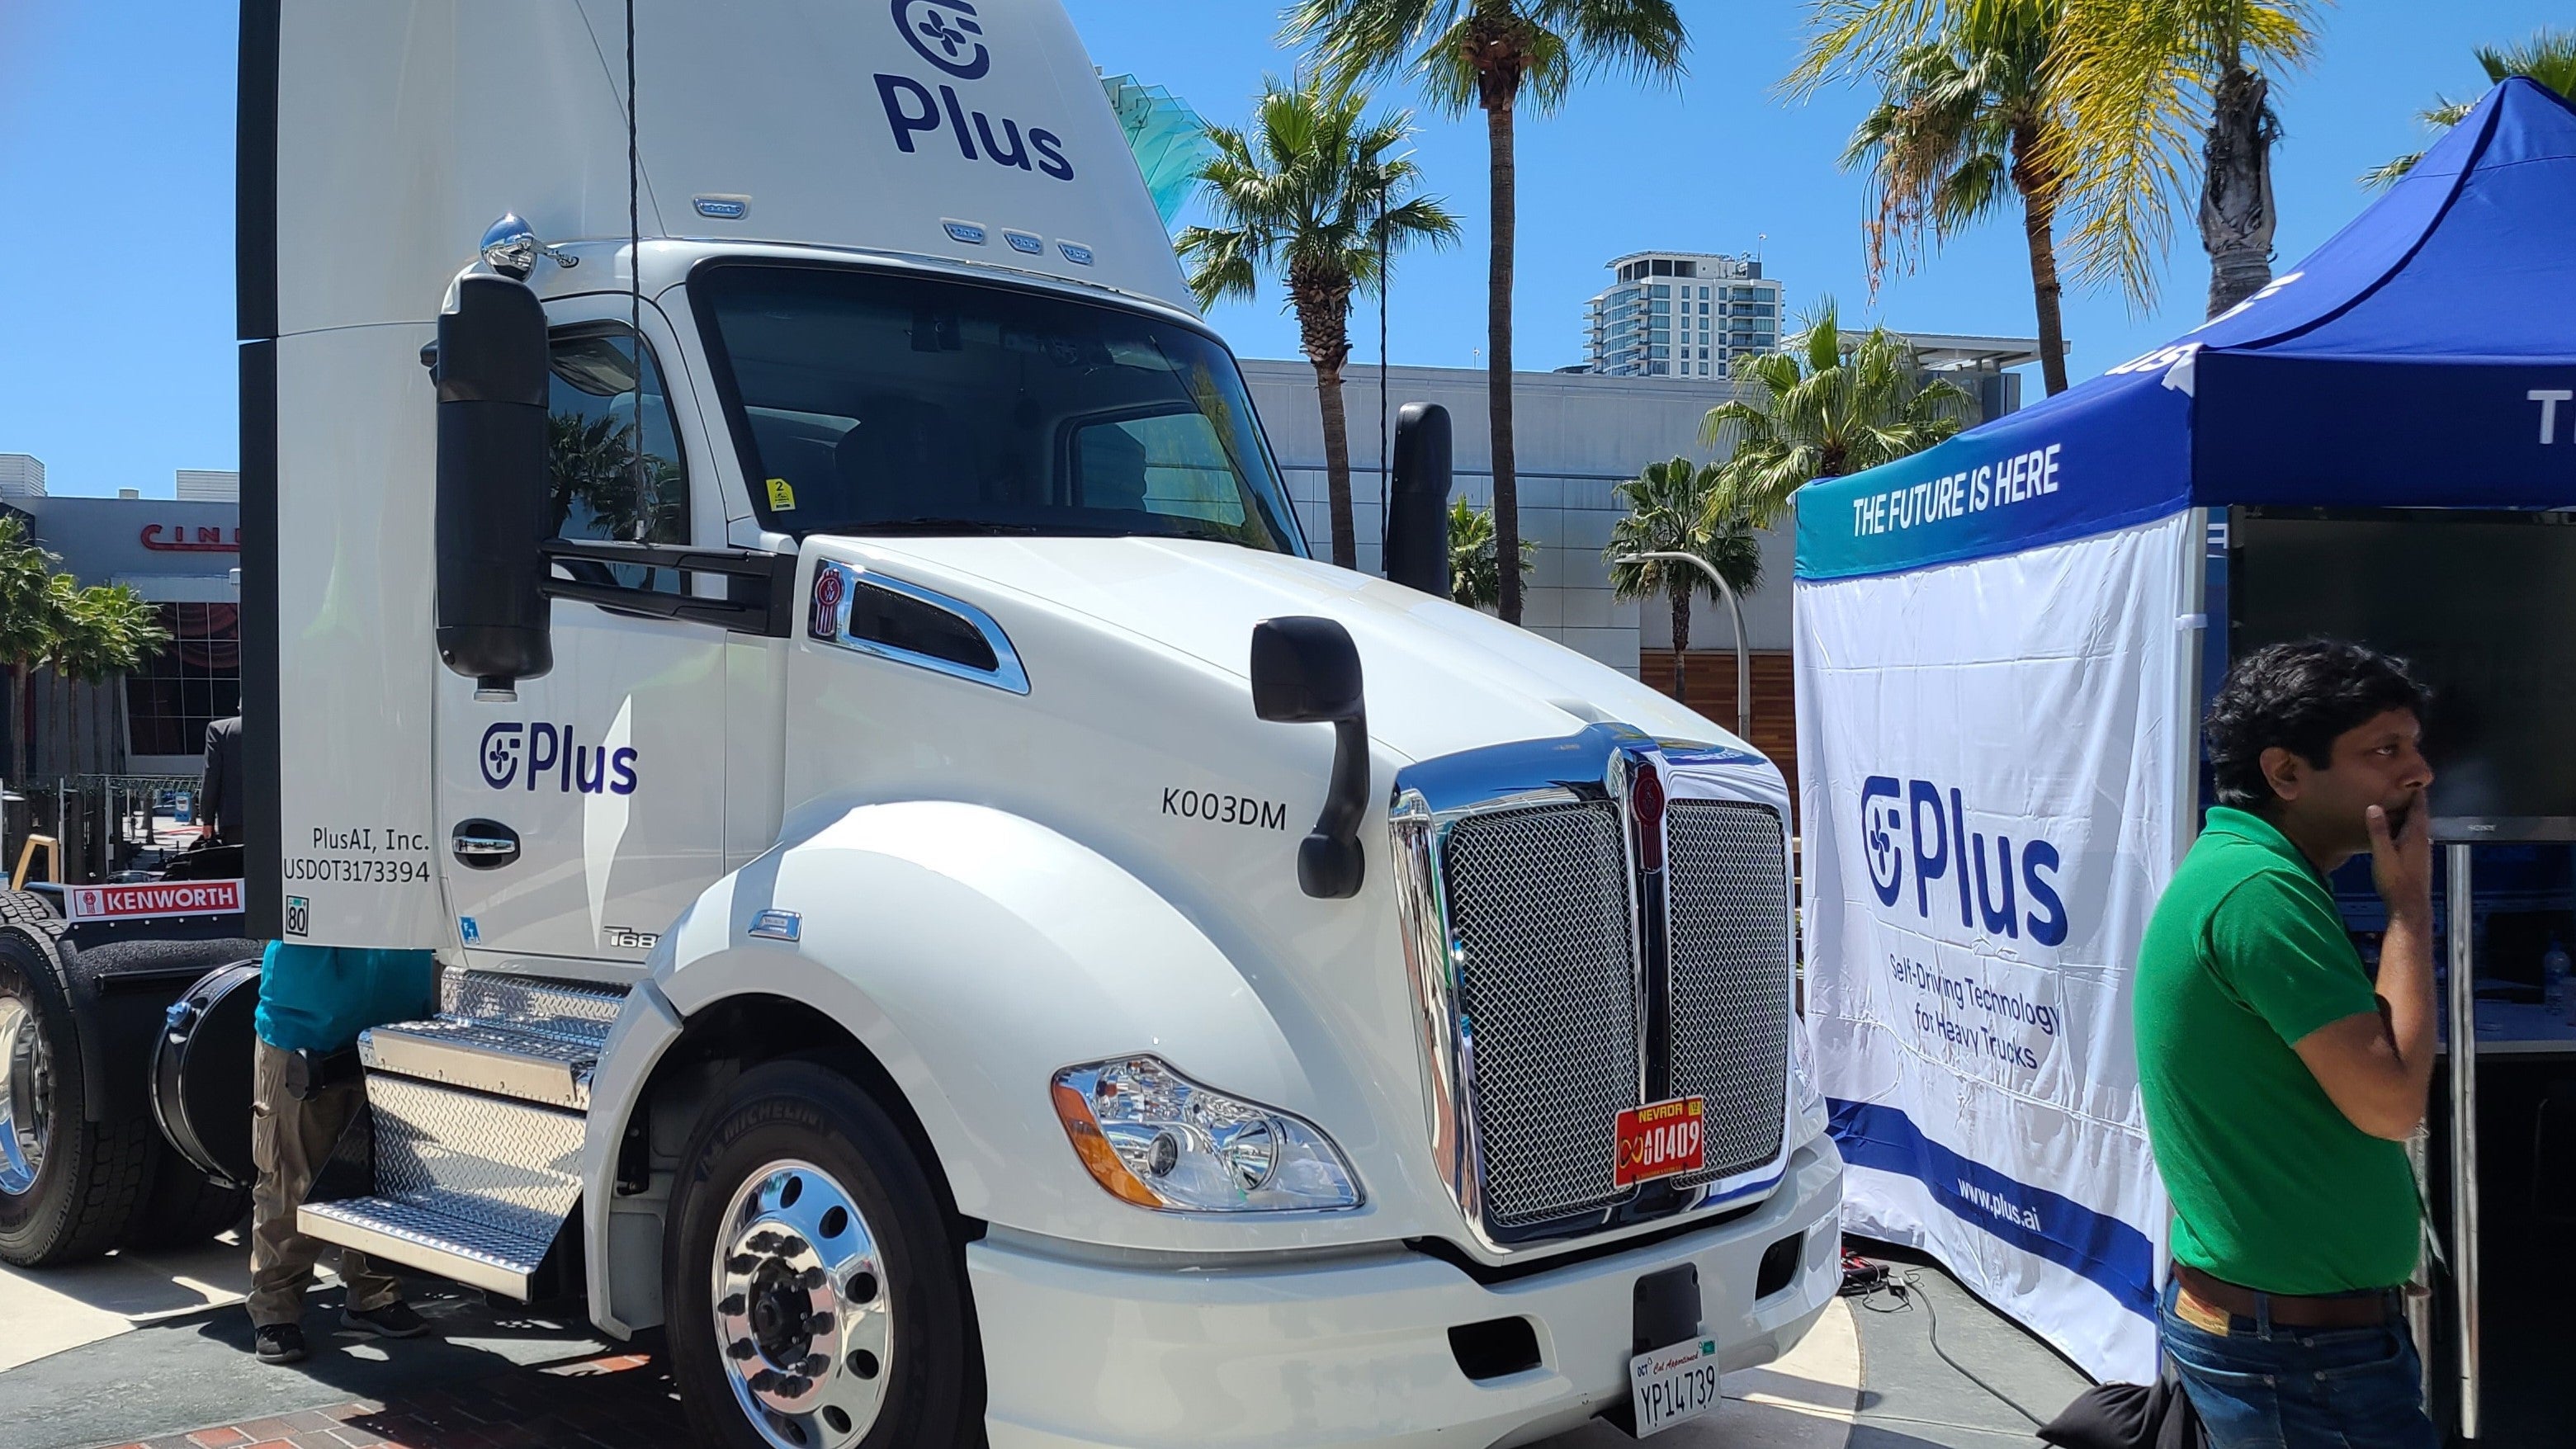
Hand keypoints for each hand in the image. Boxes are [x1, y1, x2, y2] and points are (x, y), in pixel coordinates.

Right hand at [2368, 795, 2431, 922]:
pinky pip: (2414, 837)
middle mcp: (2423, 841)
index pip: (2419, 809)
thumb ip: (2378, 831)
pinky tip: (2397, 833)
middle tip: (2401, 789)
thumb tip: (2374, 807)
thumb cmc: (2396, 880)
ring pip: (2418, 828)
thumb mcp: (2383, 854)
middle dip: (2413, 802)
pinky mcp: (2418, 861)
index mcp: (2416, 836)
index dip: (2417, 794)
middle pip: (2420, 817)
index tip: (2412, 780)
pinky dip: (2407, 829)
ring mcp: (2422, 852)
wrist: (2409, 907)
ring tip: (2397, 807)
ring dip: (2409, 816)